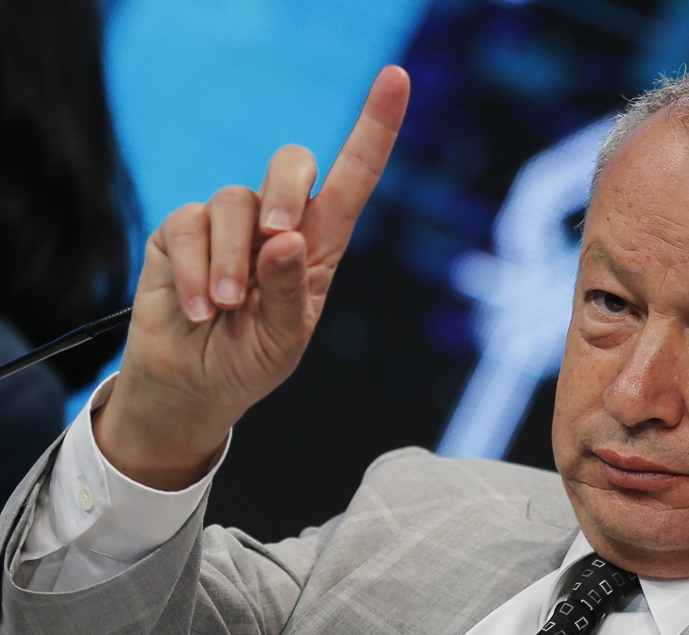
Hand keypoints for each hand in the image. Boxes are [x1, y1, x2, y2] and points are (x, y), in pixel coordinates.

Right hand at [93, 66, 410, 489]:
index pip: (352, 179)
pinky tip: (197, 308)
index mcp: (318, 244)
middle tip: (278, 236)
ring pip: (233, 199)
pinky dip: (194, 268)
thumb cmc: (251, 360)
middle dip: (286, 188)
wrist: (194, 388)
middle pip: (291, 164)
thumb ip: (287, 292)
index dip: (374, 129)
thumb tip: (284, 238)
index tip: (396, 78)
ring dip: (230, 260)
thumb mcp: (283, 340)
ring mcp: (227, 225)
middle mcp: (275, 223)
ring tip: (225, 307)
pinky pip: (188, 223)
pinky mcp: (179, 233)